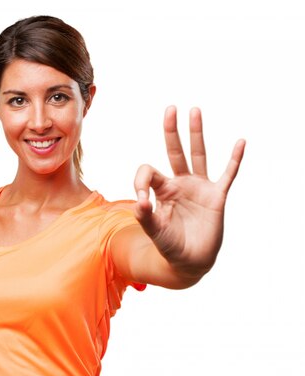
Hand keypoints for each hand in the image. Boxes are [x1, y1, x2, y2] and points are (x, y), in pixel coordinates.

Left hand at [133, 105, 244, 276]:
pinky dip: (234, 160)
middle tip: (170, 109)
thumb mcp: (154, 232)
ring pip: (198, 155)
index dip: (142, 180)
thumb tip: (139, 202)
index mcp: (161, 190)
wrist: (189, 262)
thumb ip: (145, 217)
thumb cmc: (169, 247)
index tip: (142, 200)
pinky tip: (240, 143)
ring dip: (196, 134)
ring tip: (194, 111)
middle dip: (171, 132)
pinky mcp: (216, 197)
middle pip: (175, 152)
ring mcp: (199, 188)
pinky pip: (227, 175)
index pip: (149, 171)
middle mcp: (180, 184)